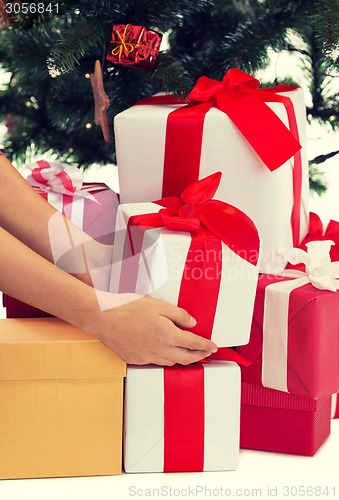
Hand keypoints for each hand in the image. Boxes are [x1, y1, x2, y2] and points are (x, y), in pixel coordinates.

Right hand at [83, 293, 217, 364]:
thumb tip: (192, 323)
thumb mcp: (158, 305)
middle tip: (206, 353)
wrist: (103, 318)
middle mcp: (160, 350)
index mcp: (168, 336)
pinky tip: (164, 352)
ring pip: (171, 362)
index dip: (206, 346)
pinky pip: (156, 362)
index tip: (214, 347)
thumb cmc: (129, 308)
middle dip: (198, 356)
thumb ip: (178, 315)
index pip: (194, 344)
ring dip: (182, 359)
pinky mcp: (136, 360)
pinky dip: (165, 359)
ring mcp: (147, 357)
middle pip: (186, 358)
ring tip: (187, 353)